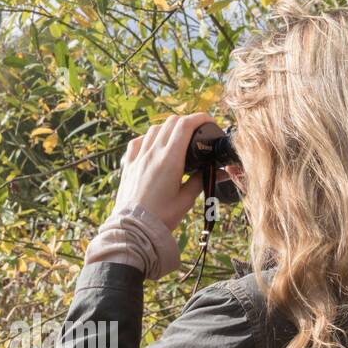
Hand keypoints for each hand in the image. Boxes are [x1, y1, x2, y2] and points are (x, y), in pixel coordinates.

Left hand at [111, 112, 215, 231]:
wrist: (134, 230)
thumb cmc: (161, 217)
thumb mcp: (186, 200)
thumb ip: (202, 181)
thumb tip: (219, 171)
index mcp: (170, 160)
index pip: (185, 125)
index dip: (200, 118)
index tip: (209, 121)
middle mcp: (152, 153)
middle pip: (171, 123)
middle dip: (187, 122)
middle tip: (197, 133)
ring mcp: (138, 158)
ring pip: (154, 129)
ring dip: (168, 129)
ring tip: (177, 140)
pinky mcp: (128, 165)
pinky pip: (137, 142)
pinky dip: (148, 138)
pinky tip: (153, 147)